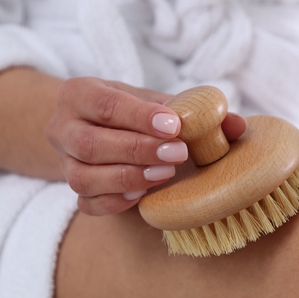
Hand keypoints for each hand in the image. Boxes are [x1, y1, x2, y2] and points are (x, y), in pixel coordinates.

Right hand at [44, 77, 245, 214]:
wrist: (96, 128)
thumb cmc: (134, 112)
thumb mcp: (159, 102)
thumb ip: (197, 110)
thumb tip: (237, 125)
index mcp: (79, 93)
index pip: (104, 104)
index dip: (139, 116)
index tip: (174, 125)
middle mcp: (61, 127)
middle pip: (89, 143)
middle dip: (136, 150)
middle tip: (178, 154)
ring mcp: (64, 163)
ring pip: (82, 177)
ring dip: (127, 178)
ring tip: (164, 174)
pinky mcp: (73, 191)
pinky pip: (86, 204)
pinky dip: (114, 202)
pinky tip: (142, 197)